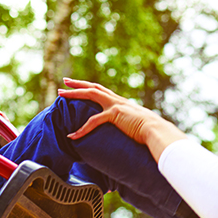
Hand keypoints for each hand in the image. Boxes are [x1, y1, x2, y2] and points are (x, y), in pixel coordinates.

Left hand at [59, 77, 186, 160]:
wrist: (156, 130)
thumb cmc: (149, 131)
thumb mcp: (136, 126)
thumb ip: (129, 125)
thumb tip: (128, 132)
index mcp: (121, 103)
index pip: (102, 91)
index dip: (89, 88)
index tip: (79, 86)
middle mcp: (117, 100)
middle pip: (93, 87)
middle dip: (77, 84)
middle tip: (64, 82)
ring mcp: (115, 105)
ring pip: (90, 94)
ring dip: (74, 94)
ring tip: (61, 94)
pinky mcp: (115, 114)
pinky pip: (93, 121)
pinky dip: (82, 129)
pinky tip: (72, 135)